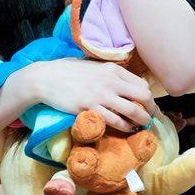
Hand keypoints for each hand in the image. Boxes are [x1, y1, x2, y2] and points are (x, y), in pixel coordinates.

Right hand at [14, 58, 155, 131]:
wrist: (45, 78)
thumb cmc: (67, 71)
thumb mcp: (92, 66)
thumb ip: (109, 73)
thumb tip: (124, 83)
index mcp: (112, 69)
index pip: (142, 84)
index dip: (148, 98)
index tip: (146, 106)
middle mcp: (110, 80)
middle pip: (143, 97)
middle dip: (150, 110)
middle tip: (148, 118)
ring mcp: (100, 94)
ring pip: (133, 110)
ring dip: (141, 121)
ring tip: (140, 126)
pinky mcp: (90, 107)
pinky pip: (115, 121)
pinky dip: (124, 127)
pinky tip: (125, 129)